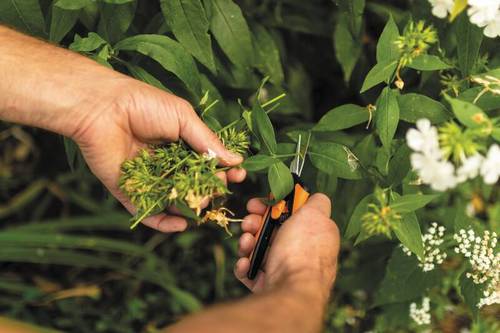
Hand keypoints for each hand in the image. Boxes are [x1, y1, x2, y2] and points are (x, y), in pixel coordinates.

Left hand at [70, 78, 245, 231]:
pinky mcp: (129, 192)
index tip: (237, 176)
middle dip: (208, 191)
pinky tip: (180, 224)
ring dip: (190, 208)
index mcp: (180, 145)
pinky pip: (149, 213)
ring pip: (175, 202)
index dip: (223, 172)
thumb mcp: (183, 118)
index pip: (207, 165)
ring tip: (199, 205)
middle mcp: (167, 164)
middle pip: (194, 186)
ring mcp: (149, 180)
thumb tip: (236, 161)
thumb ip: (208, 142)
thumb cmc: (144, 105)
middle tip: (215, 188)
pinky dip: (164, 223)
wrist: (102, 108)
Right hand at [234, 193, 339, 294]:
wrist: (290, 289)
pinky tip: (246, 263)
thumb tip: (316, 196)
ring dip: (247, 242)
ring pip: (258, 250)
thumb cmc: (303, 250)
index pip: (290, 215)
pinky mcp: (269, 286)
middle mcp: (300, 253)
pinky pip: (251, 271)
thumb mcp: (315, 215)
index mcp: (312, 236)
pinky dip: (245, 265)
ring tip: (246, 244)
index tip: (258, 203)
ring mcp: (284, 271)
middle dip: (255, 223)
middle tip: (248, 223)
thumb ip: (317, 201)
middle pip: (271, 231)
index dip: (272, 206)